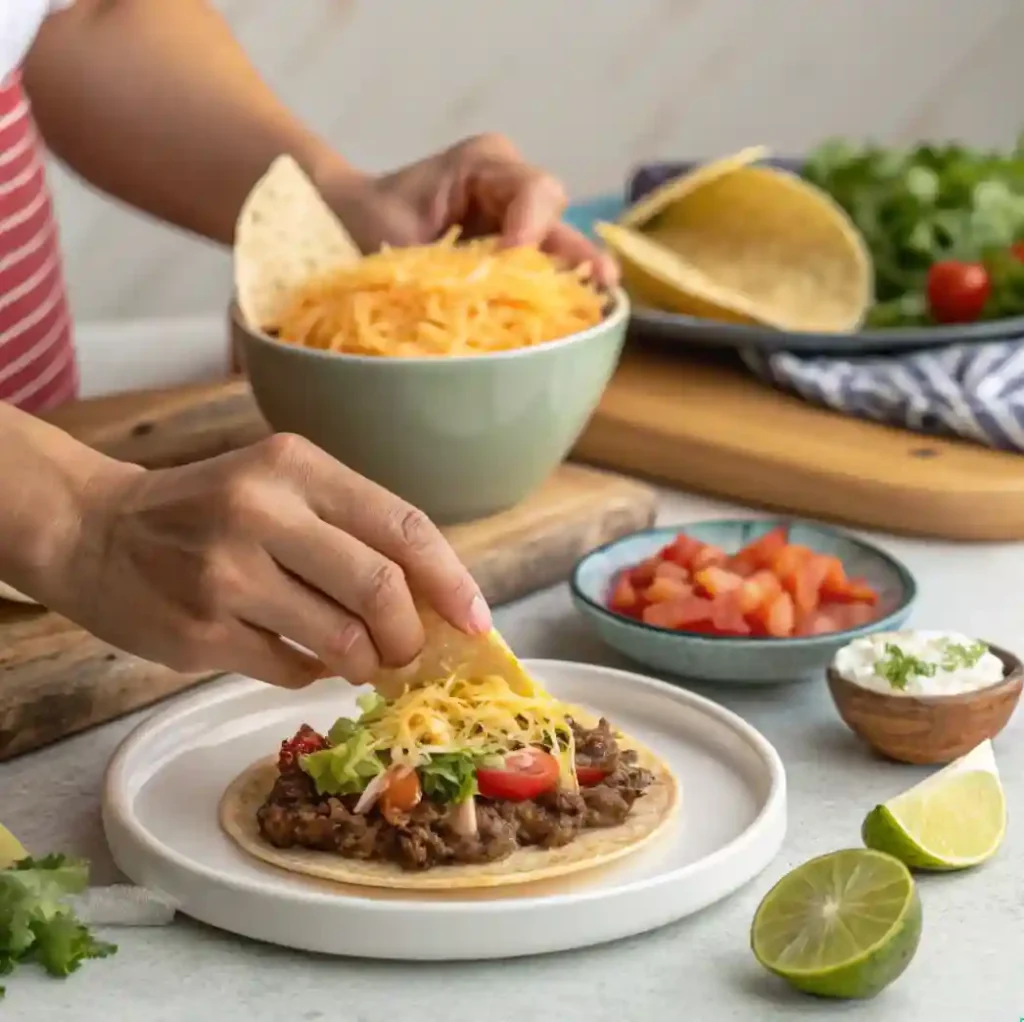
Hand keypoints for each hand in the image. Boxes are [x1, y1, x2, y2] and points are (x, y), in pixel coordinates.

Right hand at [54, 434, 490, 688]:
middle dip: (409, 635)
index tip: (476, 620)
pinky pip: (291, 669)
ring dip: (364, 662)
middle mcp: (262, 511)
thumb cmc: (206, 509)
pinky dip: (312, 671)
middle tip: (408, 651)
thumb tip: (432, 600)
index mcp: (295, 465)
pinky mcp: (200, 632)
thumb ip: (351, 530)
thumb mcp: (279, 487)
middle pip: (380, 589)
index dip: (451, 580)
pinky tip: (296, 652)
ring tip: (356, 658)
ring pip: (341, 641)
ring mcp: (226, 574)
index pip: (403, 525)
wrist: (93, 530)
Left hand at [319, 133, 618, 286]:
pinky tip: (568, 322)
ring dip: (568, 279)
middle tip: (600, 283)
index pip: (532, 191)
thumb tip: (486, 300)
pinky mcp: (508, 254)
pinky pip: (537, 270)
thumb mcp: (398, 237)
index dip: (533, 228)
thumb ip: (445, 263)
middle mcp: (508, 186)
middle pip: (555, 216)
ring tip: (597, 308)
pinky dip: (546, 296)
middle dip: (575, 255)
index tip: (513, 261)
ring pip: (554, 245)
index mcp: (482, 165)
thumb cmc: (364, 220)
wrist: (342, 224)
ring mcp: (512, 219)